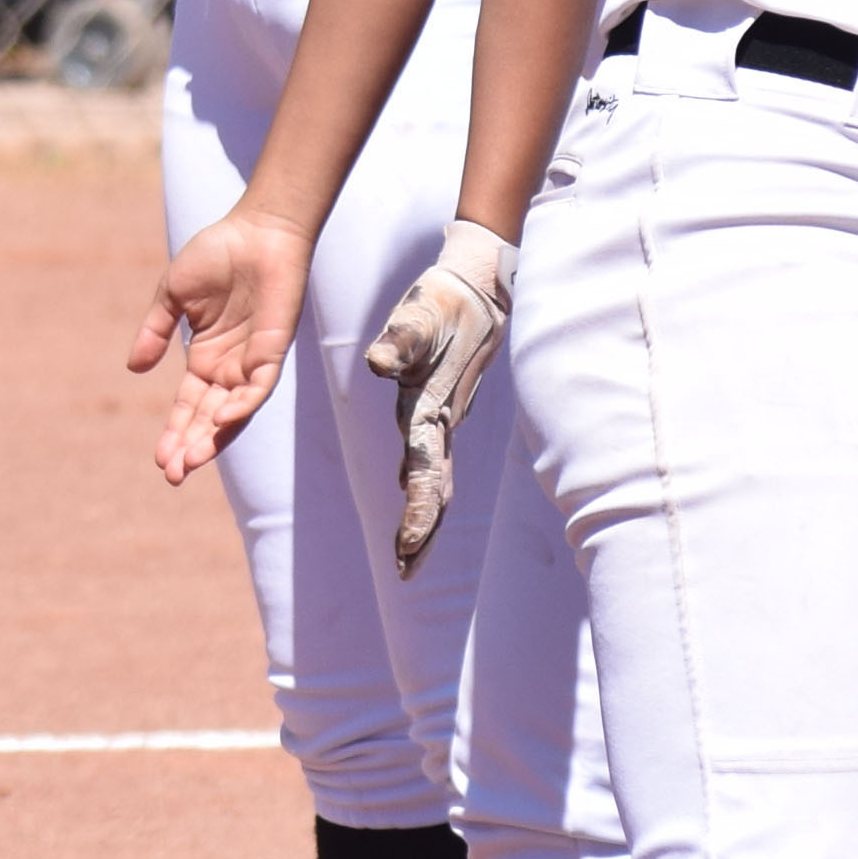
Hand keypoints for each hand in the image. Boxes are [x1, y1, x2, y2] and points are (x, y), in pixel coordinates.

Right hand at [126, 204, 313, 485]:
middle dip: (191, 447)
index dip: (174, 433)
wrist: (257, 230)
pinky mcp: (273, 351)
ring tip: (191, 460)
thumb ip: (155, 331)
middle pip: (208, 419)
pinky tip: (222, 420)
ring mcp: (253, 362)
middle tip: (172, 475)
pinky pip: (259, 387)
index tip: (159, 461)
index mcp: (206, 358)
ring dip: (214, 438)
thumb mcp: (172, 295)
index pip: (188, 406)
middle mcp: (229, 368)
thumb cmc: (217, 255)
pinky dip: (243, 406)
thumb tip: (134, 369)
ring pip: (234, 413)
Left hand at [363, 217, 516, 574]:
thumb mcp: (418, 316)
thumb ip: (401, 341)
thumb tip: (379, 364)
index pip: (426, 476)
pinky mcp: (443, 404)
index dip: (419, 515)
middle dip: (423, 534)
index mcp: (432, 411)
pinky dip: (423, 481)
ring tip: (408, 553)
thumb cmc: (444, 298)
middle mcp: (439, 421)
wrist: (479, 285)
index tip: (407, 550)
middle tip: (406, 572)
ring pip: (435, 476)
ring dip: (424, 515)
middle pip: (434, 489)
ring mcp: (444, 415)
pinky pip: (431, 453)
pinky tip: (408, 487)